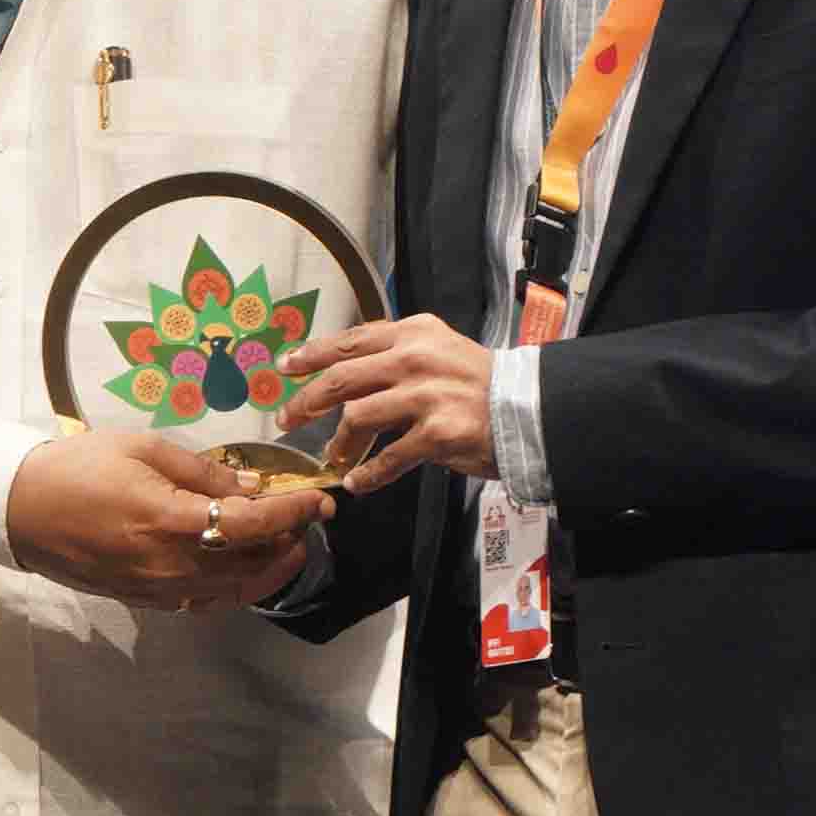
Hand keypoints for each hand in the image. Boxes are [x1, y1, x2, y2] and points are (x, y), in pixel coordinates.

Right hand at [4, 432, 333, 608]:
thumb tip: (250, 488)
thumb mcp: (142, 449)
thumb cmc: (78, 467)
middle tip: (307, 519)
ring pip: (232, 590)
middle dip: (288, 541)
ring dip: (267, 569)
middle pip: (251, 564)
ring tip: (286, 545)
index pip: (252, 524)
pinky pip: (204, 600)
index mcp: (170, 520)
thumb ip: (202, 472)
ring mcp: (157, 589)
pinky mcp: (144, 600)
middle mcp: (170, 564)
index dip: (293, 513)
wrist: (19, 508)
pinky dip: (233, 586)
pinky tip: (241, 567)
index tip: (321, 500)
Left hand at [278, 312, 499, 492]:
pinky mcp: (437, 434)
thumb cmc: (481, 384)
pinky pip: (388, 458)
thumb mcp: (439, 350)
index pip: (350, 341)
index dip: (312, 354)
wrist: (530, 408)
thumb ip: (397, 357)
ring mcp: (426, 396)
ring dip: (339, 444)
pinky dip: (368, 474)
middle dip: (307, 400)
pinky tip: (358, 482)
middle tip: (288, 417)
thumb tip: (347, 376)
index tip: (285, 365)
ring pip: (358, 417)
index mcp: (414, 333)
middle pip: (342, 377)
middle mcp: (416, 359)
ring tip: (334, 458)